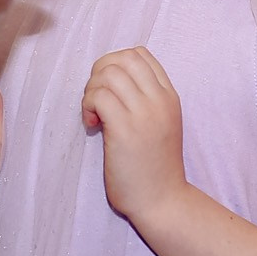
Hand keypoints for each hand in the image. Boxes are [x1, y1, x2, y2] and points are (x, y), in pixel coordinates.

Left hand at [80, 47, 187, 222]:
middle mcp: (159, 100)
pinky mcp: (125, 130)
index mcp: (169, 95)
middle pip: (121, 58)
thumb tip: (111, 78)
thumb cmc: (154, 165)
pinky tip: (92, 127)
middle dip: (99, 74)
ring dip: (91, 92)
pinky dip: (88, 107)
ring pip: (107, 75)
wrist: (162, 200)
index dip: (115, 65)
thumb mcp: (160, 122)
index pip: (139, 54)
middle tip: (97, 101)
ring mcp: (144, 113)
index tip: (109, 91)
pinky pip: (98, 97)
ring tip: (94, 115)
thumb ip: (145, 99)